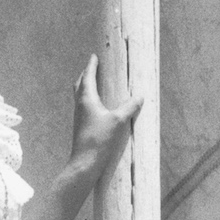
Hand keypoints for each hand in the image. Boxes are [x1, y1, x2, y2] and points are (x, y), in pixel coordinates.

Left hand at [69, 54, 142, 187]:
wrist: (84, 164)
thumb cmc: (99, 140)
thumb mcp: (118, 121)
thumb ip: (129, 107)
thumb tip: (140, 96)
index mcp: (87, 100)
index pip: (88, 77)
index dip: (91, 65)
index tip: (94, 56)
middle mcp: (80, 106)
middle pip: (79, 85)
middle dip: (86, 75)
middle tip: (92, 67)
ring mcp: (78, 117)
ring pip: (80, 97)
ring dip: (85, 87)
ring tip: (94, 84)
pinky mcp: (81, 127)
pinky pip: (83, 108)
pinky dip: (88, 100)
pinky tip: (96, 107)